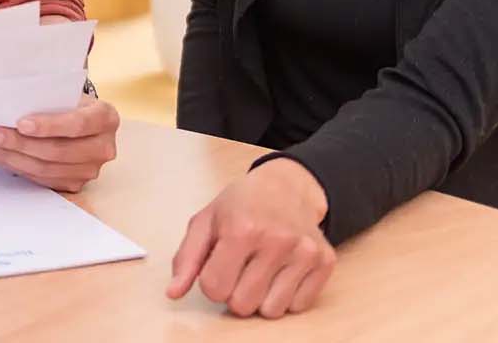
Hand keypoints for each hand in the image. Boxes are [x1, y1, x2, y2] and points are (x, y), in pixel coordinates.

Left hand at [0, 93, 118, 190]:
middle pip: (57, 151)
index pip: (78, 124)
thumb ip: (46, 97)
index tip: (20, 123)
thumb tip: (7, 101)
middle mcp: (103, 148)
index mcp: (106, 118)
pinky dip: (14, 165)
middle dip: (19, 143)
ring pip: (45, 169)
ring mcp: (89, 170)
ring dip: (10, 156)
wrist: (81, 121)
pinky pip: (40, 179)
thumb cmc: (69, 102)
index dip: (49, 125)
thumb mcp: (66, 93)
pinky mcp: (74, 184)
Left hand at [167, 158, 335, 318]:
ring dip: (261, 298)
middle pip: (243, 305)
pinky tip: (281, 272)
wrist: (286, 187)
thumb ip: (186, 258)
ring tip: (260, 271)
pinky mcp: (324, 262)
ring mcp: (304, 252)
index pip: (215, 288)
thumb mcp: (206, 221)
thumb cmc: (241, 205)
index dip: (211, 283)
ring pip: (272, 311)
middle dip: (235, 293)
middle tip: (239, 270)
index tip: (218, 266)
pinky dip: (286, 297)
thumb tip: (173, 293)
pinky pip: (299, 307)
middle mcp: (276, 240)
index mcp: (241, 229)